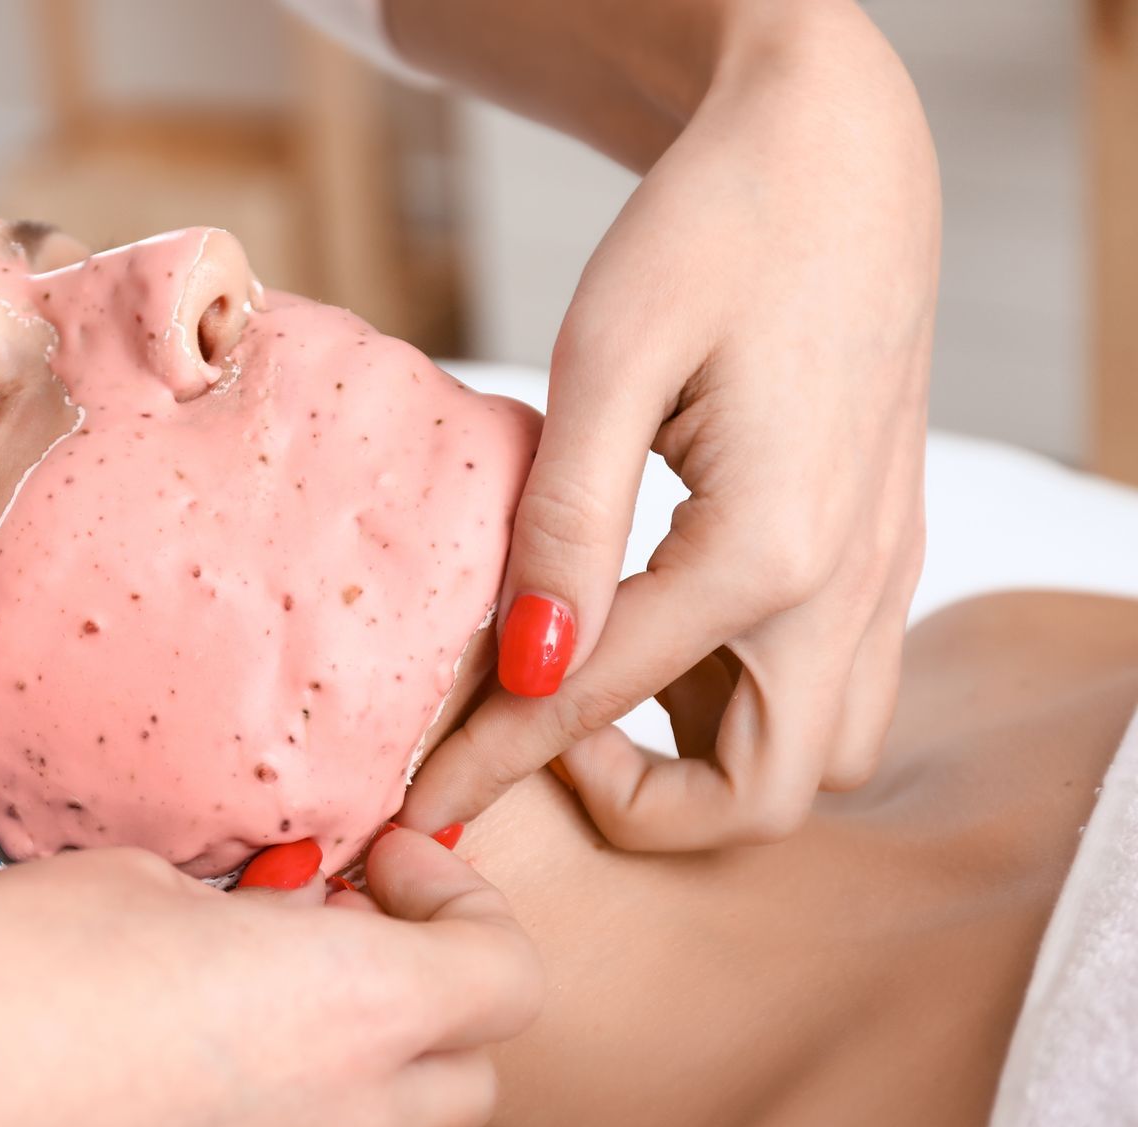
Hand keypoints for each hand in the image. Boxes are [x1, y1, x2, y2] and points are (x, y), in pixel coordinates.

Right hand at [0, 838, 538, 1126]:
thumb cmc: (8, 969)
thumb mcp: (141, 883)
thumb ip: (240, 910)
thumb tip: (256, 925)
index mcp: (359, 1004)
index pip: (507, 971)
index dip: (461, 902)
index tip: (381, 866)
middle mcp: (346, 1117)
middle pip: (473, 1072)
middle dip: (430, 994)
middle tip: (341, 931)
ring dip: (373, 1076)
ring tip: (273, 1013)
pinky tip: (204, 1079)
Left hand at [402, 4, 937, 849]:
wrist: (833, 150)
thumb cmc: (715, 227)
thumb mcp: (610, 357)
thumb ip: (567, 524)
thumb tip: (525, 665)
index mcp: (771, 549)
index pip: (601, 702)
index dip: (495, 761)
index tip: (415, 807)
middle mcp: (847, 584)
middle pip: (763, 796)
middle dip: (643, 806)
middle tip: (541, 729)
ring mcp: (880, 569)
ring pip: (821, 752)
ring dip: (713, 758)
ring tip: (605, 677)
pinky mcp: (881, 544)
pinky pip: (837, 681)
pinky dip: (752, 700)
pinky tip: (665, 630)